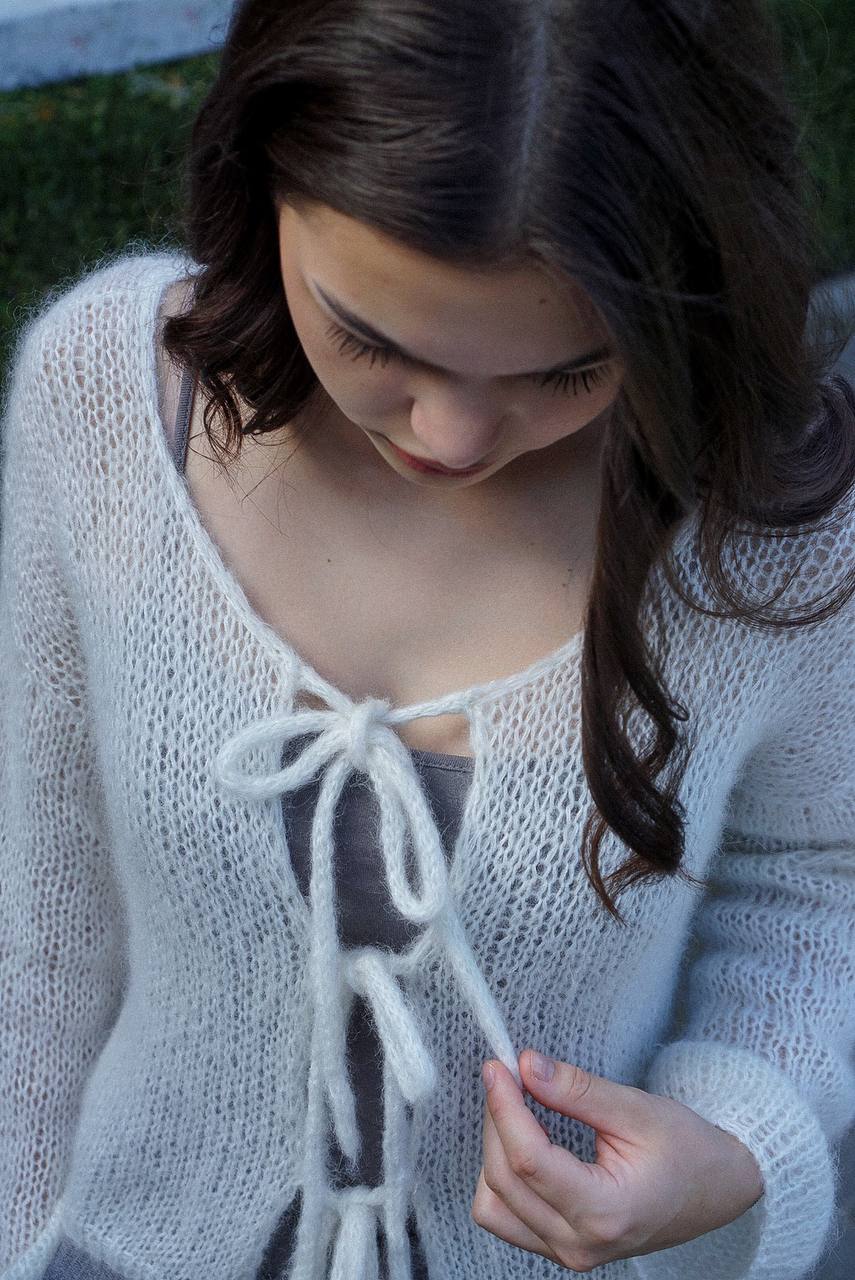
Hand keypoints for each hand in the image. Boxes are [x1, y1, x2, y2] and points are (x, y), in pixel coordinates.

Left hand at [471, 1050, 764, 1272]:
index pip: (528, 1159)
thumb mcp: (637, 1110)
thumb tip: (527, 1065)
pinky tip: (524, 1142)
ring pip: (493, 1205)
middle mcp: (580, 1243)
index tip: (498, 1066)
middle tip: (508, 1075)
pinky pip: (506, 1216)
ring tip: (517, 1110)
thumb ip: (577, 1089)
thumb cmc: (688, 1151)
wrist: (716, 1191)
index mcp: (605, 1212)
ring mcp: (568, 1253)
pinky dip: (503, 1176)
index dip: (504, 1107)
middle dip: (497, 1119)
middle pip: (503, 1180)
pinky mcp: (560, 1247)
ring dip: (494, 1152)